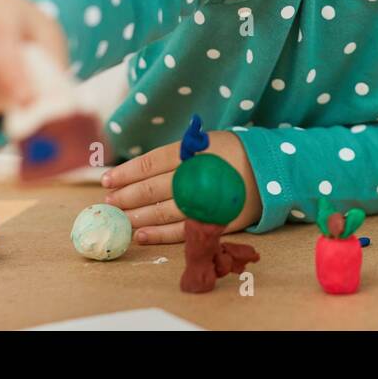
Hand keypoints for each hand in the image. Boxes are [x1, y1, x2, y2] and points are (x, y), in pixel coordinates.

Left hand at [100, 131, 262, 243]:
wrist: (270, 171)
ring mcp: (206, 200)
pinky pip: (181, 230)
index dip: (126, 173)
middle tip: (109, 203)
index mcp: (194, 151)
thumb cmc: (230, 155)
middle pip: (153, 188)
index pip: (151, 163)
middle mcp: (198, 174)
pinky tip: (141, 235)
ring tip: (121, 219)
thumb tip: (134, 172)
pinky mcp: (215, 221)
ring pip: (163, 211)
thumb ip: (175, 155)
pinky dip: (158, 234)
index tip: (107, 181)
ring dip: (137, 217)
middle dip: (126, 197)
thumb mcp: (204, 143)